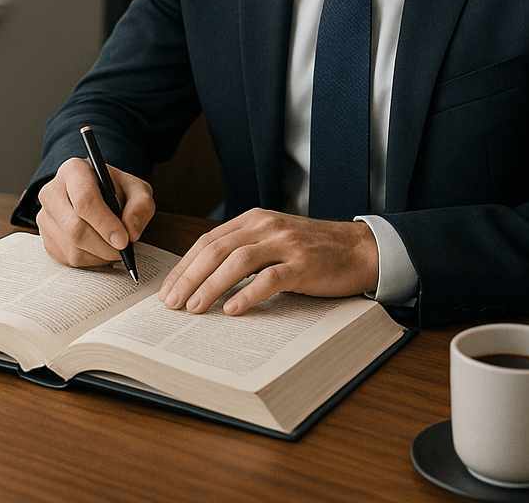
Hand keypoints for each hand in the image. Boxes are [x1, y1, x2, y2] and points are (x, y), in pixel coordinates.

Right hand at [36, 156, 155, 268]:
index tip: (124, 240)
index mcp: (74, 171)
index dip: (105, 224)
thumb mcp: (137, 190)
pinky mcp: (46, 237)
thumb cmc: (117, 190)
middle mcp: (52, 191)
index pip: (84, 200)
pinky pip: (67, 258)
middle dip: (104, 245)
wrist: (99, 194)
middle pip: (75, 227)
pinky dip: (90, 260)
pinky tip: (100, 250)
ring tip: (114, 247)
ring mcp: (45, 216)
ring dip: (99, 255)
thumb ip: (140, 207)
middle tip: (123, 250)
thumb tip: (131, 232)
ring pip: (71, 247)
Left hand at [159, 209, 378, 315]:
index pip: (208, 240)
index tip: (168, 288)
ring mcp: (285, 244)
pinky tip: (232, 310)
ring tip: (195, 308)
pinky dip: (247, 295)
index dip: (184, 265)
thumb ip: (244, 250)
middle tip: (172, 302)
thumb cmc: (313, 249)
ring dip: (211, 286)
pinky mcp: (303, 264)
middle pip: (216, 249)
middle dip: (189, 277)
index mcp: (254, 219)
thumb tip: (203, 280)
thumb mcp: (274, 240)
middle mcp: (266, 226)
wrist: (359, 249)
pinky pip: (269, 279)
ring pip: (237, 262)